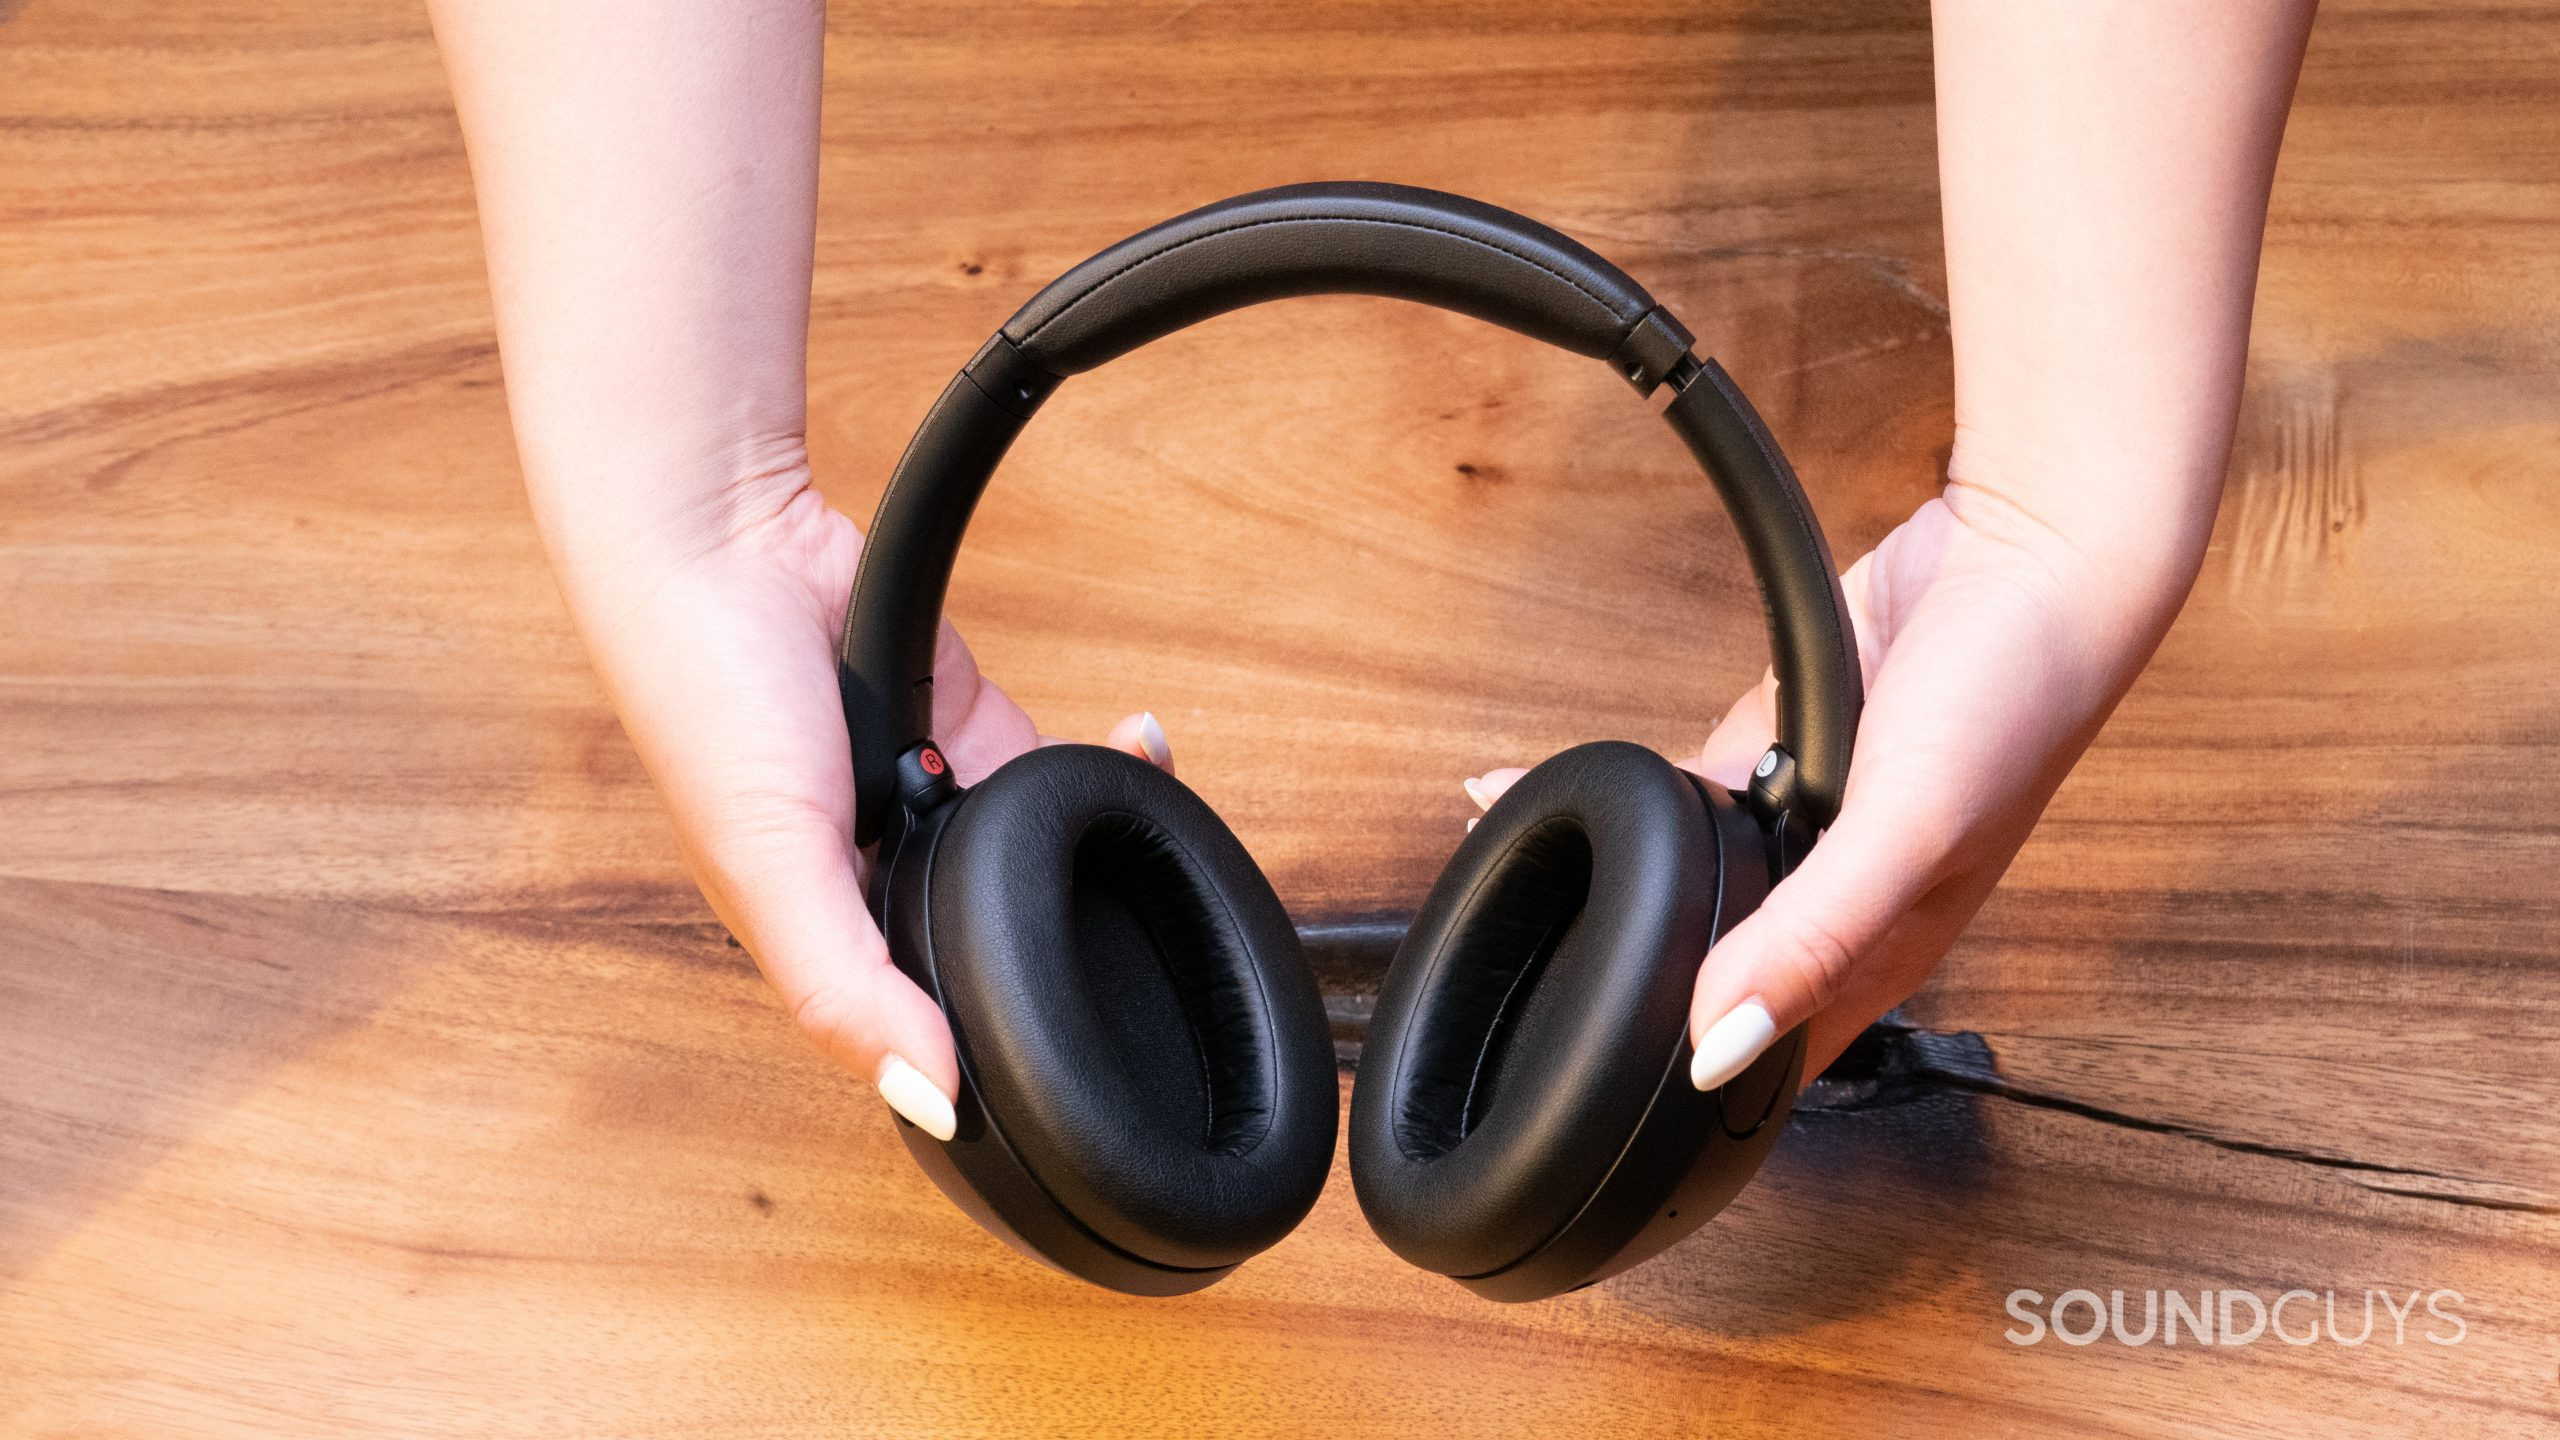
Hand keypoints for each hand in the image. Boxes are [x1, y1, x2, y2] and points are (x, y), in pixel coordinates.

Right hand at [563, 467, 1170, 1140]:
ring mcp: (933, 801)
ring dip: (1099, 837)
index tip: (1096, 1046)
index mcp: (823, 936)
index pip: (930, 1027)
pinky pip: (1057, 768)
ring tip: (1134, 787)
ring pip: (1044, 856)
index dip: (1011, 1043)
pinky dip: (1100, 762)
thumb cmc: (705, 699)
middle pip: (1002, 941)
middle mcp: (881, 877)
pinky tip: (1125, 743)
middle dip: (1076, 930)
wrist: (732, 535)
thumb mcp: (766, 867)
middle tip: (1148, 909)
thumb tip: (934, 1101)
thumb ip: (843, 989)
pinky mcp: (972, 727)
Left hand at [1467, 474, 2199, 1087]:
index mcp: (1877, 958)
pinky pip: (1683, 794)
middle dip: (1625, 982)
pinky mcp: (1775, 750)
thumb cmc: (2013, 702)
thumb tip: (1718, 1048)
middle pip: (1713, 974)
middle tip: (1522, 983)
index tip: (1592, 1101)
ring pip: (1687, 881)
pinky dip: (1627, 796)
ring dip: (1613, 883)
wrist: (2025, 551)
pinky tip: (1559, 789)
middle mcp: (1834, 906)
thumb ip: (1811, 940)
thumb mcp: (1908, 834)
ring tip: (1509, 873)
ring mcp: (1801, 825)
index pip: (1768, 1062)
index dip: (1687, 1089)